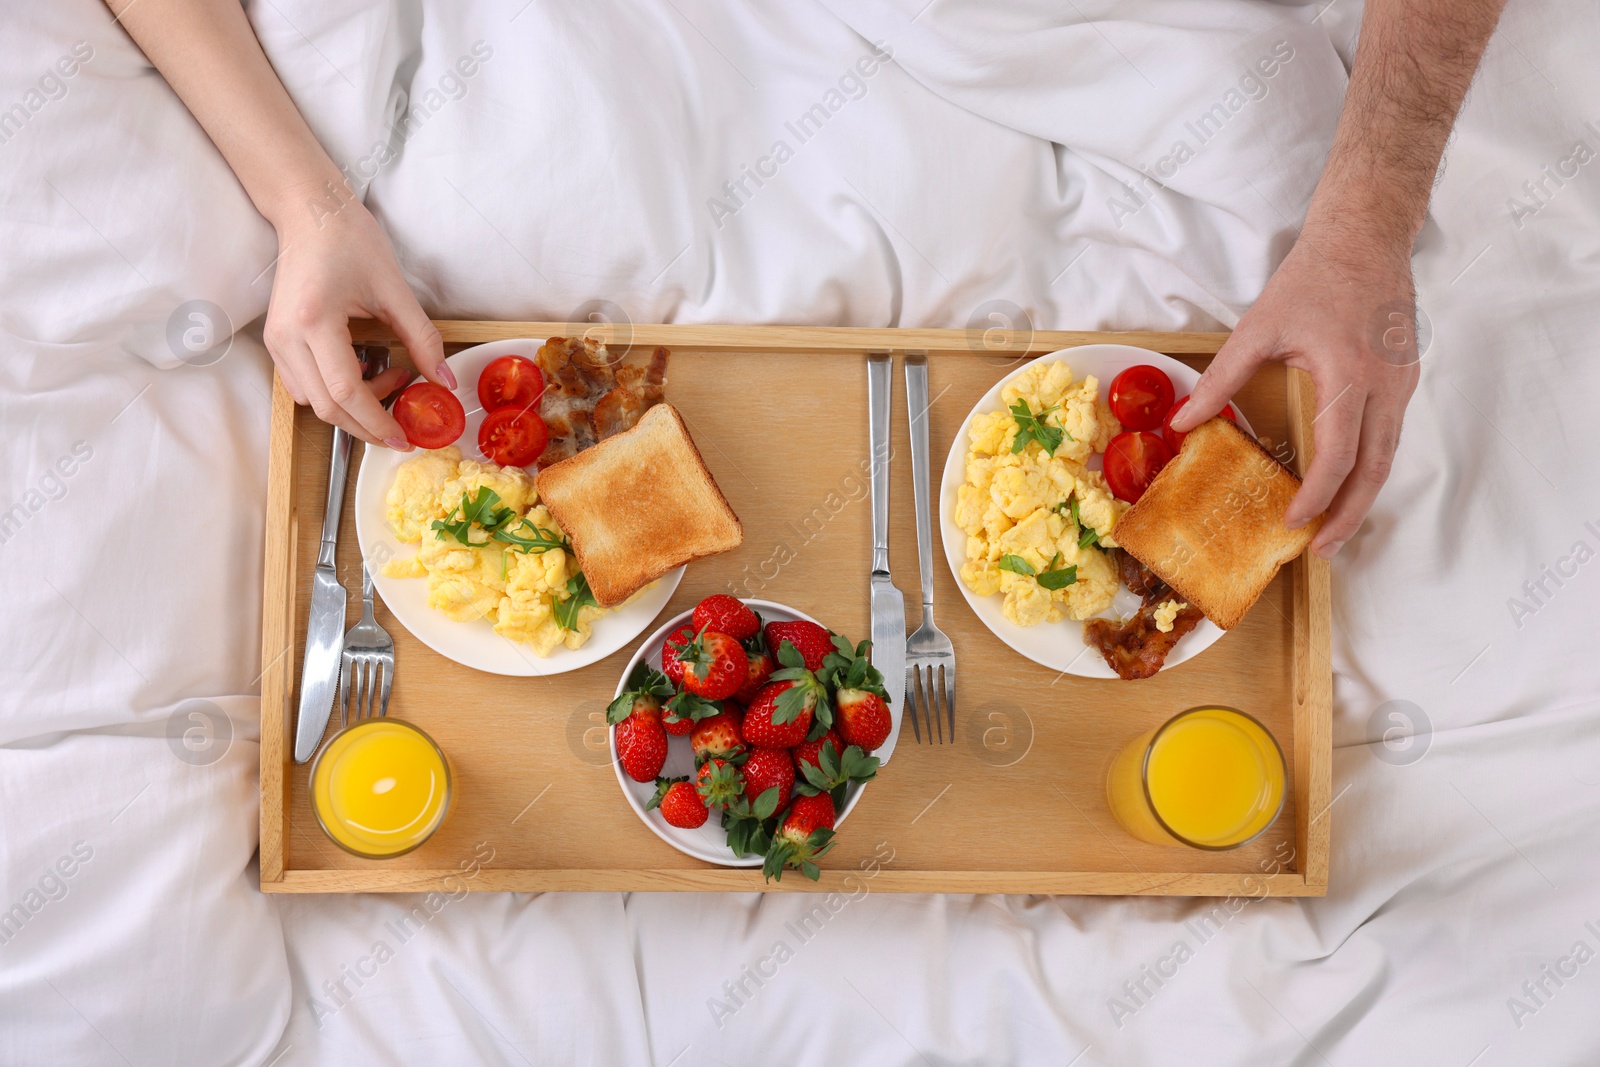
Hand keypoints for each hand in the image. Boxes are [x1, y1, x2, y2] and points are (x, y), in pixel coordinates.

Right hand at [263, 197, 450, 447]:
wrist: (310, 214)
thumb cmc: (349, 240)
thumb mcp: (394, 289)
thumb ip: (422, 338)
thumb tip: (444, 380)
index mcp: (314, 321)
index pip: (344, 392)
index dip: (375, 421)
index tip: (402, 436)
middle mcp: (286, 337)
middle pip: (325, 407)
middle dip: (365, 425)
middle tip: (400, 426)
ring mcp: (276, 340)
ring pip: (311, 401)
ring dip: (351, 406)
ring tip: (388, 379)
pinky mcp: (277, 340)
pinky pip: (303, 385)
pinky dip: (334, 391)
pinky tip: (361, 370)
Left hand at [1169, 232, 1420, 558]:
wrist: (1366, 237)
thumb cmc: (1314, 278)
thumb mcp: (1258, 328)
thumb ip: (1221, 380)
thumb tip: (1184, 424)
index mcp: (1348, 375)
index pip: (1339, 455)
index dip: (1318, 496)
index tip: (1293, 523)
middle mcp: (1385, 387)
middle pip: (1374, 471)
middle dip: (1347, 517)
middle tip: (1320, 551)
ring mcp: (1401, 385)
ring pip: (1387, 458)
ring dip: (1361, 498)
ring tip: (1331, 530)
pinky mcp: (1404, 381)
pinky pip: (1390, 437)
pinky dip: (1369, 468)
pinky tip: (1344, 485)